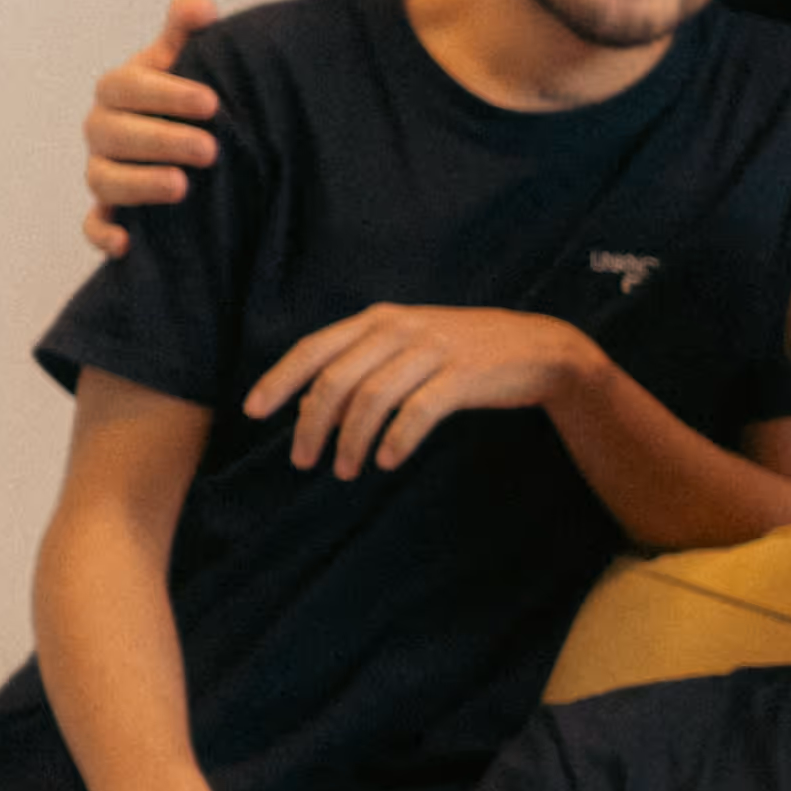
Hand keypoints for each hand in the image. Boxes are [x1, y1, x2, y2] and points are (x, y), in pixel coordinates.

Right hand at [81, 0, 223, 258]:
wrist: (189, 143)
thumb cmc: (186, 96)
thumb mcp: (187, 61)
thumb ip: (188, 31)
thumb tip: (199, 5)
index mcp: (119, 90)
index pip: (126, 85)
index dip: (165, 93)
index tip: (211, 103)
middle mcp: (102, 130)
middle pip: (115, 134)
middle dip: (162, 140)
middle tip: (211, 149)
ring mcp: (102, 170)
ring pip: (104, 179)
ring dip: (139, 184)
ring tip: (182, 187)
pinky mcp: (107, 212)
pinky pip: (94, 226)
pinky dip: (103, 235)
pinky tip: (127, 246)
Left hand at [244, 302, 611, 480]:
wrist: (537, 348)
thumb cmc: (463, 354)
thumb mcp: (407, 349)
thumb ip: (359, 369)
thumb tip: (308, 408)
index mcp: (379, 319)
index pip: (314, 349)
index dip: (279, 380)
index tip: (253, 413)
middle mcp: (400, 329)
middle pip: (336, 379)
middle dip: (312, 425)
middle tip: (303, 461)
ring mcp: (433, 350)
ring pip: (372, 398)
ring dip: (352, 441)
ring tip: (346, 471)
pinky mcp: (463, 376)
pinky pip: (419, 411)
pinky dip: (397, 438)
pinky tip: (386, 461)